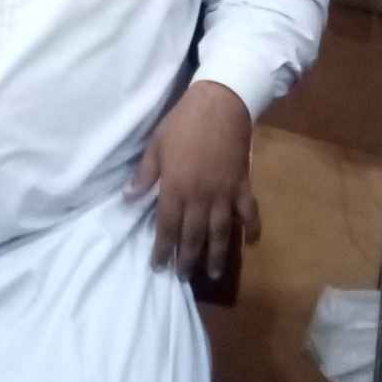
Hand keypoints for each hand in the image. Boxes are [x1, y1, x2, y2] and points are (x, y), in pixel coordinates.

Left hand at [125, 80, 259, 280]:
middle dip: (187, 259)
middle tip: (183, 277)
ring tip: (212, 274)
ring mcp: (224, 194)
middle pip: (193, 236)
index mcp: (175, 188)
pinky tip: (251, 243)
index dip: (162, 250)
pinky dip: (252, 229)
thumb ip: (145, 174)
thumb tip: (129, 197)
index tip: (158, 267)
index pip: (166, 228)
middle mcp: (200, 197)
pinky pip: (250, 213)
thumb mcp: (157, 145)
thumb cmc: (183, 122)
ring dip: (216, 256)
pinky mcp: (243, 185)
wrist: (220, 104)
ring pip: (220, 233)